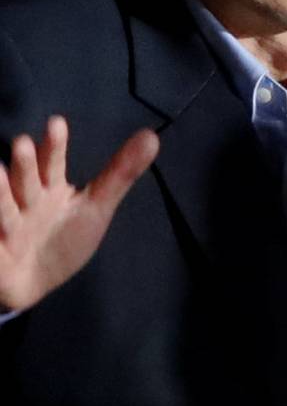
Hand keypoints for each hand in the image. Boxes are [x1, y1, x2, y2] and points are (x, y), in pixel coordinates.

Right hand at [0, 116, 157, 312]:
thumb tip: (152, 136)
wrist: (34, 282)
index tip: (57, 123)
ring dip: (1, 194)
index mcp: (49, 189)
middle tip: (23, 143)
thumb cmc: (62, 239)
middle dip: (24, 165)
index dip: (54, 146)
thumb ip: (119, 175)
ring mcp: (6, 224)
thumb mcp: (95, 207)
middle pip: (25, 181)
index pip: (52, 163)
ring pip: (3, 208)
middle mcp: (24, 201)